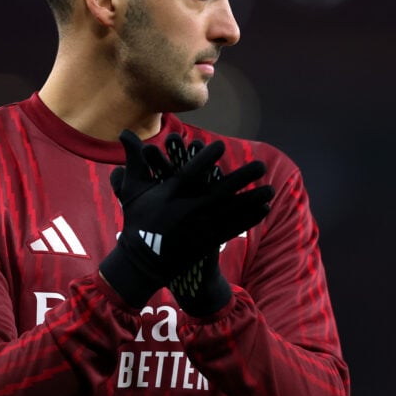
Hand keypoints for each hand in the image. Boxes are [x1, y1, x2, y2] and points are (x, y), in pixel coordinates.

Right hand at [98, 130, 272, 308]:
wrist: (142, 263)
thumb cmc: (137, 222)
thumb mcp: (133, 191)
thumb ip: (134, 160)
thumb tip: (124, 132)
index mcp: (169, 196)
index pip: (190, 173)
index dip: (205, 159)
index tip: (221, 146)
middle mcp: (187, 210)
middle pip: (221, 191)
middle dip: (242, 178)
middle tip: (261, 165)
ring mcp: (199, 228)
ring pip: (232, 211)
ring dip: (253, 199)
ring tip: (271, 190)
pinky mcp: (207, 243)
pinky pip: (233, 229)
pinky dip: (248, 219)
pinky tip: (263, 210)